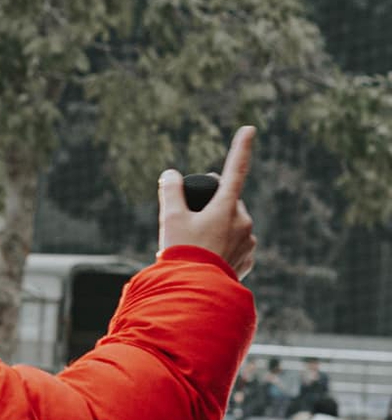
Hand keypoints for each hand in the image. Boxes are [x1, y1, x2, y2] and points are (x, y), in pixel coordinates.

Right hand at [159, 125, 256, 278]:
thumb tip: (170, 174)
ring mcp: (249, 241)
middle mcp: (243, 221)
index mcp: (227, 207)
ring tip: (195, 246)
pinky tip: (207, 259)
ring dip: (216, 228)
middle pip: (227, 201)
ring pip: (231, 224)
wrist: (194, 291)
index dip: (241, 148)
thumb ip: (170, 191)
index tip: (249, 129)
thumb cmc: (181, 252)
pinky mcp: (248, 260)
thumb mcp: (169, 218)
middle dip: (211, 206)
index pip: (235, 170)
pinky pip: (236, 245)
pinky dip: (222, 247)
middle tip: (188, 223)